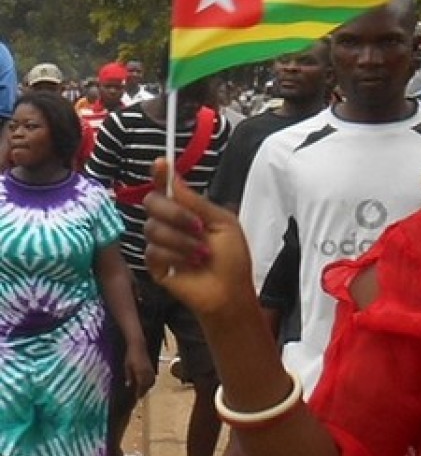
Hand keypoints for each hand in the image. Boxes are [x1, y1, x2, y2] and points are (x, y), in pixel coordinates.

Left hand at [124, 344, 155, 397]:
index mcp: (140, 373)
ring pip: (151, 382)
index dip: (139, 392)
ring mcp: (151, 370)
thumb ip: (128, 376)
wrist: (139, 346)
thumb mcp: (126, 366)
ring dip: (147, 388)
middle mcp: (147, 373)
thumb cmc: (130, 356)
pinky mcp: (152, 368)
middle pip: (147, 385)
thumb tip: (129, 385)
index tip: (136, 398)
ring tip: (143, 391)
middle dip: (143, 391)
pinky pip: (153, 378)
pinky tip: (147, 383)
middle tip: (139, 396)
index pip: (141, 386)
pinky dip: (150, 382)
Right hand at [143, 158, 257, 316]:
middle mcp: (170, 223)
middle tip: (198, 226)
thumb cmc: (232, 259)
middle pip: (152, 202)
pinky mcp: (154, 264)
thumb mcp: (222, 223)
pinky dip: (176, 256)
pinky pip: (153, 250)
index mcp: (188, 210)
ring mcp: (160, 243)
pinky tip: (191, 264)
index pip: (168, 187)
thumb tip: (173, 175)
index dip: (161, 175)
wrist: (230, 292)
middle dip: (175, 212)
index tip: (160, 164)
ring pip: (152, 227)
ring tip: (202, 253)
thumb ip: (196, 201)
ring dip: (182, 240)